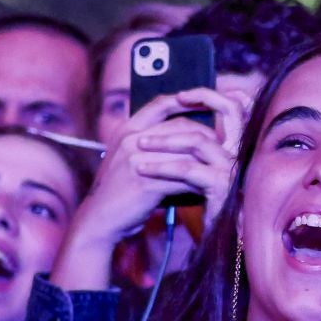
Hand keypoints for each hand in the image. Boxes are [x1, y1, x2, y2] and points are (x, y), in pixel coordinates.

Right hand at [77, 91, 242, 240]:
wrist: (99, 218)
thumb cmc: (119, 188)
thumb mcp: (128, 157)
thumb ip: (151, 143)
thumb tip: (189, 135)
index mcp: (126, 129)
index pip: (160, 104)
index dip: (187, 102)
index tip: (209, 105)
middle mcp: (131, 139)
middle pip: (181, 127)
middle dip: (206, 136)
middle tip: (222, 148)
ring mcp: (137, 159)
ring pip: (186, 152)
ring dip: (207, 161)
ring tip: (221, 168)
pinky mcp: (146, 182)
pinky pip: (183, 178)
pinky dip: (198, 183)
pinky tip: (209, 189)